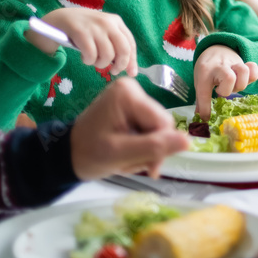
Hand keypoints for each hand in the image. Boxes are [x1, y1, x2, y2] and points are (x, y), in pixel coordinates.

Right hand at [26, 7, 137, 76]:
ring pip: (108, 55)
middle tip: (112, 71)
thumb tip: (132, 71)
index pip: (130, 43)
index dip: (132, 61)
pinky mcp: (81, 32)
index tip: (131, 73)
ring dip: (100, 64)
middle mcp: (108, 22)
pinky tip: (84, 57)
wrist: (59, 18)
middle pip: (124, 50)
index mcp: (116, 21)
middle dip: (120, 65)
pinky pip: (91, 55)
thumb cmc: (84, 30)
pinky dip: (88, 61)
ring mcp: (95, 27)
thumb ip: (116, 46)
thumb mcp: (102, 33)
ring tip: (93, 61)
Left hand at [70, 78, 188, 179]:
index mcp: (128, 94)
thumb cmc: (89, 154)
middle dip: (151, 148)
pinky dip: (141, 143)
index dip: (159, 147)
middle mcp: (133, 88)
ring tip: (126, 157)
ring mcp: (132, 95)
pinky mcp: (132, 104)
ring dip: (146, 148)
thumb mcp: (121, 154)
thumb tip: (188, 141)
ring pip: (157, 127)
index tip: (149, 168)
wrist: (68, 155)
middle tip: (132, 163)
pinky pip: (150, 126)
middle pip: (161, 124)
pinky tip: (127, 149)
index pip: (162, 122)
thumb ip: (154, 147)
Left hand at [193, 44, 257, 117]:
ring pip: (243, 71)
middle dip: (227, 90)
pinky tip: (245, 80)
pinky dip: (252, 76)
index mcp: (205, 73)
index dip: (206, 108)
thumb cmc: (207, 69)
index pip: (205, 92)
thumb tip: (200, 119)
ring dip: (240, 83)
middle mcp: (219, 67)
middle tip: (221, 91)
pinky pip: (253, 68)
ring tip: (233, 85)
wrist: (215, 47)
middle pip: (230, 78)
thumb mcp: (200, 81)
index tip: (206, 118)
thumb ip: (201, 99)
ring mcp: (233, 63)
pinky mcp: (243, 63)